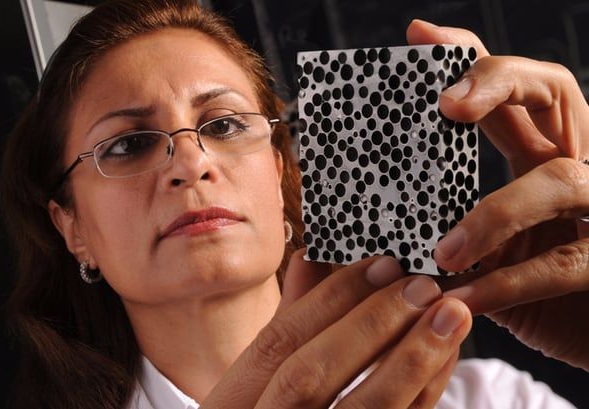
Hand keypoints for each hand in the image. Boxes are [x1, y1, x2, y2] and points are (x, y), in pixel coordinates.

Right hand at [202, 250, 471, 407]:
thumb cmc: (269, 407)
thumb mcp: (260, 375)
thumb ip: (288, 318)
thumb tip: (310, 256)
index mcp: (235, 399)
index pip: (277, 341)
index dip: (330, 299)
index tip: (381, 264)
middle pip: (310, 375)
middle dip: (369, 325)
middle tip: (421, 285)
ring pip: (362, 408)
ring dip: (411, 358)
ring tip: (451, 314)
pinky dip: (425, 389)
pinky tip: (446, 354)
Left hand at [406, 20, 588, 369]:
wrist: (579, 333)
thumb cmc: (519, 285)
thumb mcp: (477, 241)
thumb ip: (441, 215)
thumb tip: (364, 200)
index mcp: (542, 151)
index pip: (513, 86)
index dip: (471, 56)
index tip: (419, 37)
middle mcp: (578, 164)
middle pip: (556, 91)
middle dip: (500, 83)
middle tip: (448, 103)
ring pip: (560, 182)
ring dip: (495, 214)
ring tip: (446, 253)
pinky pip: (559, 265)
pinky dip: (505, 285)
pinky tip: (463, 301)